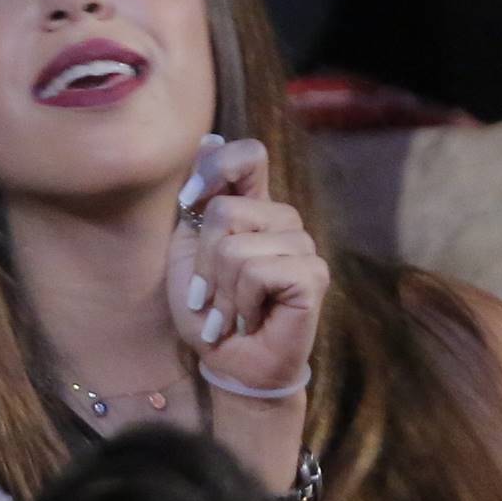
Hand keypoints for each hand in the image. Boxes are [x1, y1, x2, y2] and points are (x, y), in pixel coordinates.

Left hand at [173, 134, 326, 401]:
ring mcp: (302, 246)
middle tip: (211, 296)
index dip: (214, 170)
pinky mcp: (313, 275)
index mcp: (255, 207)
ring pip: (236, 247)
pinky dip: (240, 303)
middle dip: (203, 263)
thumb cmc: (208, 311)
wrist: (228, 363)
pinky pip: (257, 272)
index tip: (188, 205)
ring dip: (220, 291)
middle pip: (225, 209)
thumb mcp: (188, 249)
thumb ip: (200, 198)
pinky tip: (248, 320)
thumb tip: (209, 137)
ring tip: (229, 314)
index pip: (248, 155)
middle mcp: (283, 220)